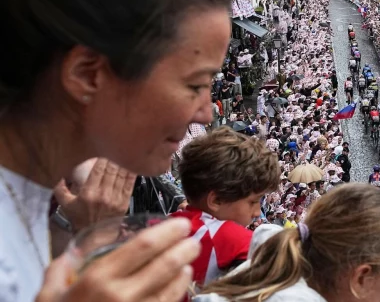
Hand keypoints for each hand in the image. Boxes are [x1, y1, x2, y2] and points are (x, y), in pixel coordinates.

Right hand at [36, 218, 198, 301]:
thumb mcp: (47, 296)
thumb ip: (60, 270)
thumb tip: (72, 255)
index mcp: (98, 279)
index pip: (143, 247)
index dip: (168, 232)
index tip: (181, 224)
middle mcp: (121, 295)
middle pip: (165, 265)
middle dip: (185, 249)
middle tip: (193, 240)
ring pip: (171, 288)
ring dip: (184, 270)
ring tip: (188, 260)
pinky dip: (178, 290)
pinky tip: (181, 282)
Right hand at [54, 159, 136, 231]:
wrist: (94, 237)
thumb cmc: (80, 220)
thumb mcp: (64, 205)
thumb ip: (60, 189)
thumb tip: (60, 175)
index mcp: (88, 193)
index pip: (99, 169)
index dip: (103, 158)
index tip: (103, 151)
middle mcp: (103, 195)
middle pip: (111, 170)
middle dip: (114, 158)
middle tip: (115, 149)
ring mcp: (116, 199)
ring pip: (122, 175)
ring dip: (124, 163)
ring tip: (125, 154)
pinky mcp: (125, 202)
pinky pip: (130, 184)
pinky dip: (132, 174)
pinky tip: (133, 166)